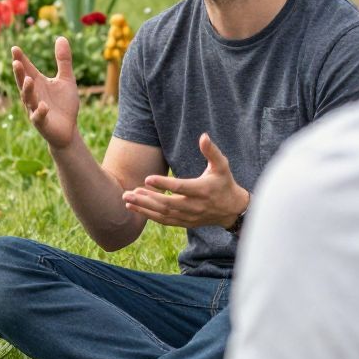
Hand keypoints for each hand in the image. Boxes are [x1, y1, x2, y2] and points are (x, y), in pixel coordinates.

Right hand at [11, 40, 81, 150]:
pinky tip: (43, 106)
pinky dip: (40, 112)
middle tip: (16, 62)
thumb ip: (63, 60)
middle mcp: (33, 96)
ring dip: (27, 91)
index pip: (27, 69)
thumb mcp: (66, 79)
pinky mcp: (42, 123)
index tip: (14, 48)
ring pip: (29, 99)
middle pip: (23, 83)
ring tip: (29, 80)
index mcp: (38, 84)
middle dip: (19, 74)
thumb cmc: (64, 104)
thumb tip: (61, 37)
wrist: (68, 130)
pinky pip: (39, 117)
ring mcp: (35, 110)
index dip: (21, 59)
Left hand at [121, 133, 249, 228]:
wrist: (232, 210)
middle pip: (167, 204)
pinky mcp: (185, 223)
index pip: (180, 187)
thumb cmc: (224, 182)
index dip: (163, 184)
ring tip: (127, 200)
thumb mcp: (222, 166)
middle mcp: (195, 206)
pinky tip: (135, 208)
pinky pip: (164, 221)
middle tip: (128, 193)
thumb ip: (211, 151)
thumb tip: (203, 136)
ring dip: (144, 208)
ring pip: (163, 214)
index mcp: (202, 190)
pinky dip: (149, 215)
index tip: (147, 179)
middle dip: (146, 199)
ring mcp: (189, 217)